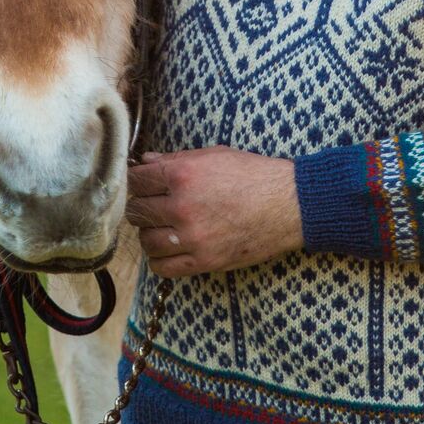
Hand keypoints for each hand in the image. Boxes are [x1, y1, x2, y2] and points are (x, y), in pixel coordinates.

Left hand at [127, 147, 302, 277]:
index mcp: (182, 175)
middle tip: (150, 205)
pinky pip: (163, 267)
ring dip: (149, 233)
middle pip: (137, 211)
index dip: (135, 181)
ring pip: (146, 240)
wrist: (287, 204)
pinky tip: (167, 248)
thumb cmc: (253, 175)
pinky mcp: (203, 260)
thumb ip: (175, 159)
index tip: (140, 184)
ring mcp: (192, 237)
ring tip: (161, 227)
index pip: (136, 181)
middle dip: (140, 206)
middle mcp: (182, 206)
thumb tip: (146, 161)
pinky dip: (159, 259)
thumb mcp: (213, 156)